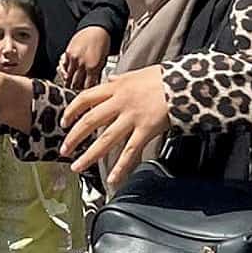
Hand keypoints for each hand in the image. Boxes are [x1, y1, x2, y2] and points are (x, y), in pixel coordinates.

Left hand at [59, 65, 172, 183]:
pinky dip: (120, 167)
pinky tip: (113, 179)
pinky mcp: (146, 130)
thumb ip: (121, 79)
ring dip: (89, 155)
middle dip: (74, 137)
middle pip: (90, 121)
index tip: (64, 122)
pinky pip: (130, 151)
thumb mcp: (137, 73)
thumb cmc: (164, 78)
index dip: (72, 111)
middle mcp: (120, 103)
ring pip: (105, 139)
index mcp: (116, 87)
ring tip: (77, 167)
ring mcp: (132, 117)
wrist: (187, 82)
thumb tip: (110, 79)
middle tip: (64, 150)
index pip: (85, 98)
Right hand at [61, 26, 112, 89]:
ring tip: (71, 85)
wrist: (97, 28)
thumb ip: (96, 74)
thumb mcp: (103, 61)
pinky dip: (65, 72)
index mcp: (93, 67)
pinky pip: (63, 68)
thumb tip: (93, 85)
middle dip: (76, 89)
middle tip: (77, 92)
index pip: (87, 87)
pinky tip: (68, 73)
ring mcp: (73, 59)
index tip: (86, 94)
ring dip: (69, 82)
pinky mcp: (67, 54)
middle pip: (76, 84)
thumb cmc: (102, 43)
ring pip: (68, 78)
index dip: (86, 92)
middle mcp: (82, 64)